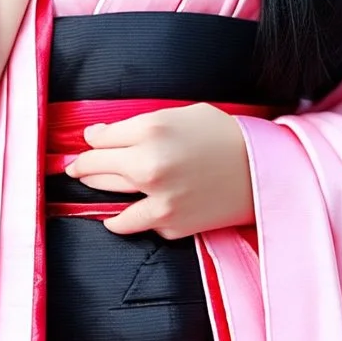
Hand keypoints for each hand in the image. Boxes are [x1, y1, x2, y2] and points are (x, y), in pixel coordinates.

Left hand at [65, 104, 254, 238]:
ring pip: (109, 201)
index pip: (98, 140)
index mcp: (151, 130)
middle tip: (77, 169)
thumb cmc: (223, 135)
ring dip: (99, 193)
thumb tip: (94, 137)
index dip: (88, 144)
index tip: (84, 147)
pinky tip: (132, 210)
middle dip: (85, 168)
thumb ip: (136, 125)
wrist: (264, 171)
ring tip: (96, 187)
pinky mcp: (169, 226)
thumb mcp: (180, 115)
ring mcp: (158, 200)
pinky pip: (137, 223)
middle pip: (96, 169)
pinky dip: (134, 216)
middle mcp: (149, 165)